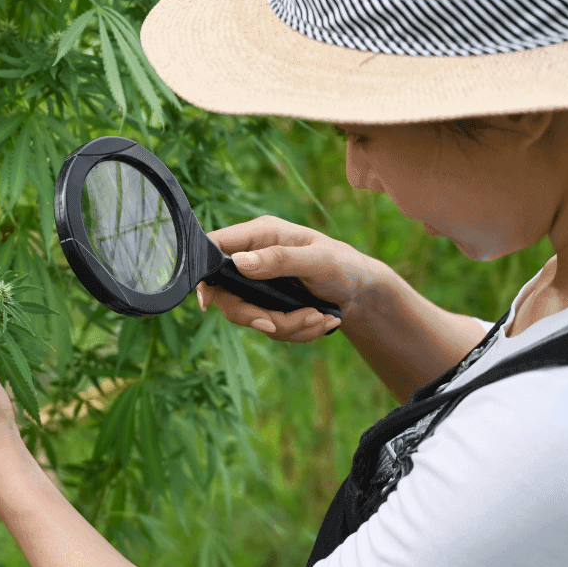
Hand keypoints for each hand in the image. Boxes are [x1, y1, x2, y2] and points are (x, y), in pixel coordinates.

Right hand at [196, 214, 382, 341]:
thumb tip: (238, 262)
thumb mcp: (318, 261)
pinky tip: (318, 320)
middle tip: (279, 324)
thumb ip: (279, 259)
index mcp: (260, 235)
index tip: (208, 302)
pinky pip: (268, 327)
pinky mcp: (268, 305)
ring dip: (285, 325)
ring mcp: (258, 285)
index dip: (204, 273)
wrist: (363, 293)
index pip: (215, 246)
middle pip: (226, 294)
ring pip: (249, 316)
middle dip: (255, 315)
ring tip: (318, 318)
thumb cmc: (345, 266)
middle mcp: (253, 259)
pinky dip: (295, 331)